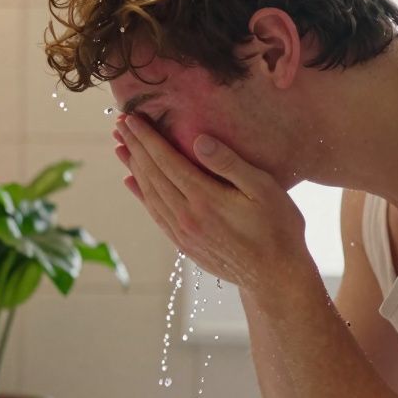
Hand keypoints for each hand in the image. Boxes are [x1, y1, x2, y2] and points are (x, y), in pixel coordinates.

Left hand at [114, 113, 310, 291]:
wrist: (276, 278)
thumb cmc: (278, 228)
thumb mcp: (263, 189)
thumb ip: (229, 164)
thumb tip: (198, 140)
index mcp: (204, 199)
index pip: (167, 161)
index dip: (148, 139)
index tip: (132, 119)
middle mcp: (186, 217)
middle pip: (152, 175)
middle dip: (135, 147)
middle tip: (119, 125)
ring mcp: (183, 233)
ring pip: (150, 194)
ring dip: (133, 168)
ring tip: (120, 148)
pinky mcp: (184, 245)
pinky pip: (155, 214)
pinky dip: (141, 194)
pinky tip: (131, 182)